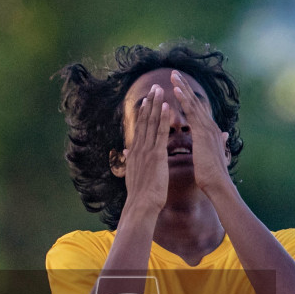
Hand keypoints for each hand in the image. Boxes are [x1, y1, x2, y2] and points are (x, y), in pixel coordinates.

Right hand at [116, 84, 169, 217]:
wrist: (141, 205)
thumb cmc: (140, 195)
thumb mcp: (133, 174)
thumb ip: (131, 160)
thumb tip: (127, 152)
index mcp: (135, 152)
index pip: (140, 128)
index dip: (143, 112)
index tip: (147, 99)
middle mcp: (139, 148)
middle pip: (144, 121)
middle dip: (150, 103)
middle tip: (154, 87)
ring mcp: (147, 151)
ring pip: (152, 124)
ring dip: (156, 106)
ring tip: (160, 90)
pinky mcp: (156, 156)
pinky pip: (161, 134)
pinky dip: (163, 120)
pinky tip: (167, 108)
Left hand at [170, 71, 231, 196]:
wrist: (218, 185)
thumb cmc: (212, 176)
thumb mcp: (211, 156)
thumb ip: (213, 145)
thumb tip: (221, 137)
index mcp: (210, 132)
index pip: (197, 110)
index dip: (188, 97)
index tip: (179, 86)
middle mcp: (210, 126)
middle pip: (196, 102)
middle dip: (185, 87)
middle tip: (175, 73)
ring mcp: (208, 128)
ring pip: (193, 103)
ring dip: (183, 88)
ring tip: (174, 75)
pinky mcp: (203, 132)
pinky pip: (192, 113)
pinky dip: (184, 100)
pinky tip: (176, 90)